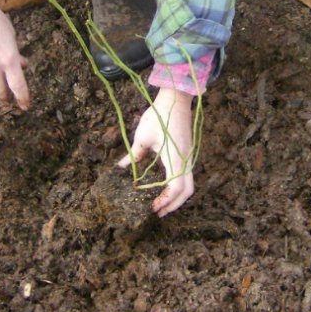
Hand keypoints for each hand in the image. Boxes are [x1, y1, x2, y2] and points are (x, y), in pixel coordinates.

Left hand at [117, 88, 194, 216]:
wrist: (176, 99)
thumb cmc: (159, 115)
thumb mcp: (142, 137)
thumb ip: (134, 155)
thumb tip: (121, 168)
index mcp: (176, 158)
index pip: (175, 188)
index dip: (165, 201)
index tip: (151, 208)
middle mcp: (186, 161)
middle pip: (187, 191)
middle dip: (173, 205)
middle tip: (157, 212)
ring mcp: (189, 157)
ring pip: (188, 185)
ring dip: (176, 197)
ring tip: (160, 204)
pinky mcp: (187, 154)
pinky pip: (186, 176)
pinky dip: (177, 187)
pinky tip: (164, 188)